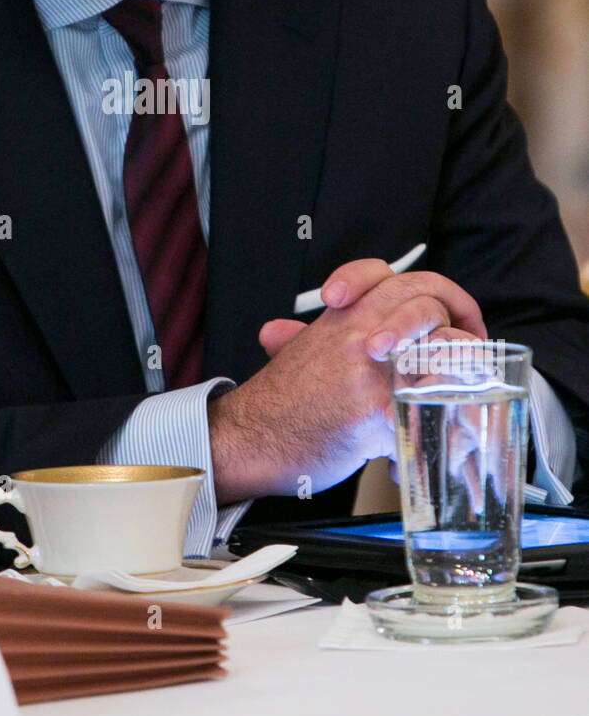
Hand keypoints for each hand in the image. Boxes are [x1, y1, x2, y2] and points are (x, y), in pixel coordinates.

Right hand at [208, 258, 485, 502]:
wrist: (248, 440)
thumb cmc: (274, 404)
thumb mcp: (292, 355)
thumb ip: (301, 337)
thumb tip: (281, 331)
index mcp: (340, 318)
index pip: (384, 275)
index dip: (417, 285)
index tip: (442, 313)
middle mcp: (356, 334)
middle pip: (425, 303)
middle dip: (456, 326)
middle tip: (465, 352)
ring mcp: (367, 373)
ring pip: (441, 348)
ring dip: (463, 367)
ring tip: (467, 386)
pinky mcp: (375, 415)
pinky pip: (430, 412)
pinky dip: (448, 425)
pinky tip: (452, 433)